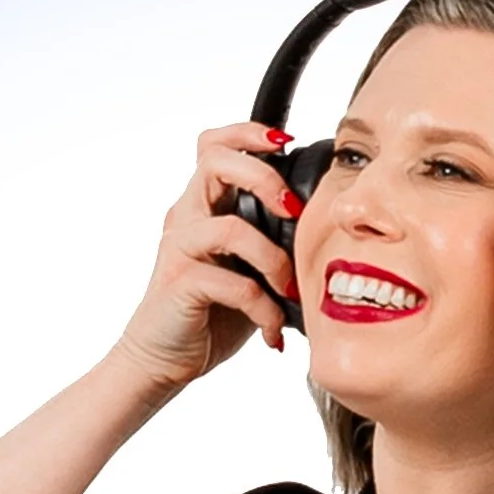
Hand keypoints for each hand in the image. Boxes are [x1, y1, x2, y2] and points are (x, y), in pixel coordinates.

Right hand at [112, 122, 302, 391]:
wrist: (164, 359)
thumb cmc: (211, 314)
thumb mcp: (251, 271)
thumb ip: (275, 244)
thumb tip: (329, 232)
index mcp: (205, 206)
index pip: (216, 145)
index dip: (248, 133)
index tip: (287, 144)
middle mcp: (187, 218)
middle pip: (215, 161)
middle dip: (263, 177)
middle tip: (293, 211)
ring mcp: (179, 248)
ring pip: (229, 228)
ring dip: (272, 259)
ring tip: (289, 290)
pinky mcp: (179, 284)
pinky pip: (232, 284)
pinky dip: (263, 308)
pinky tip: (273, 330)